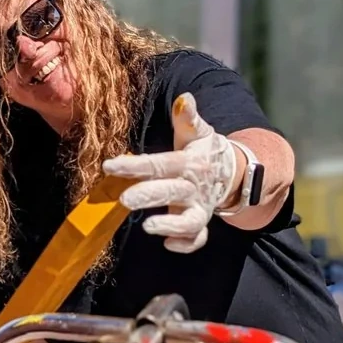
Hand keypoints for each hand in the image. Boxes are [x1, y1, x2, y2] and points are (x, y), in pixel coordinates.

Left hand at [102, 92, 238, 252]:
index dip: (134, 165)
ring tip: (148, 226)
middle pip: (171, 192)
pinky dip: (186, 244)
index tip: (109, 165)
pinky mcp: (200, 223)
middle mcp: (194, 187)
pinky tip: (168, 244)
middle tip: (124, 199)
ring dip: (171, 224)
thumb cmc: (204, 151)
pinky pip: (198, 238)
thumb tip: (185, 99)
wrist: (233, 172)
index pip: (160, 163)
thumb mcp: (198, 132)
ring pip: (190, 221)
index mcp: (188, 163)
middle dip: (149, 196)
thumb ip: (188, 118)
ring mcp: (199, 207)